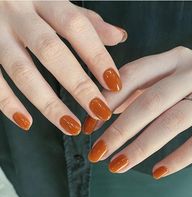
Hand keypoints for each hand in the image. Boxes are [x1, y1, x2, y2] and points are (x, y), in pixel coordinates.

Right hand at [0, 1, 126, 133]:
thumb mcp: (56, 1)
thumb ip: (86, 20)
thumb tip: (118, 37)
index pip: (77, 27)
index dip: (97, 56)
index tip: (114, 83)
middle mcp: (18, 12)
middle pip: (51, 52)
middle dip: (79, 86)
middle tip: (99, 111)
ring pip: (22, 72)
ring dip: (49, 104)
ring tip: (71, 126)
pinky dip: (8, 103)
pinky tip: (27, 122)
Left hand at [87, 46, 191, 178]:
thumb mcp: (170, 74)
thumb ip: (140, 88)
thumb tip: (106, 110)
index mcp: (173, 58)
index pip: (132, 75)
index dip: (107, 100)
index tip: (90, 125)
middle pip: (149, 102)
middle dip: (119, 130)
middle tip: (96, 153)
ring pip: (171, 122)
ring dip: (140, 147)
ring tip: (117, 165)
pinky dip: (178, 158)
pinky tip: (157, 172)